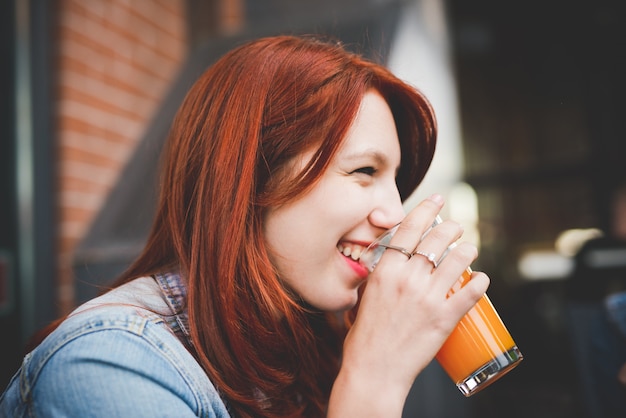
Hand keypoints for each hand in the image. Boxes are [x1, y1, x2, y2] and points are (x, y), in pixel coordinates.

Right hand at [329, 194, 489, 416]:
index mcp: (385, 271)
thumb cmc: (364, 338)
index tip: (438, 198)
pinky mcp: (443, 319)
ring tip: (470, 249)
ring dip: (468, 250)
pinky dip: (480, 283)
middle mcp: (407, 279)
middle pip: (437, 239)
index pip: (410, 229)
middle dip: (452, 227)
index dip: (427, 209)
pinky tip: (482, 279)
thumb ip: (377, 280)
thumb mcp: (364, 298)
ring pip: (458, 261)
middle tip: (457, 226)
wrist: (373, 370)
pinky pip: (469, 293)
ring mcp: (427, 298)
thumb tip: (388, 269)